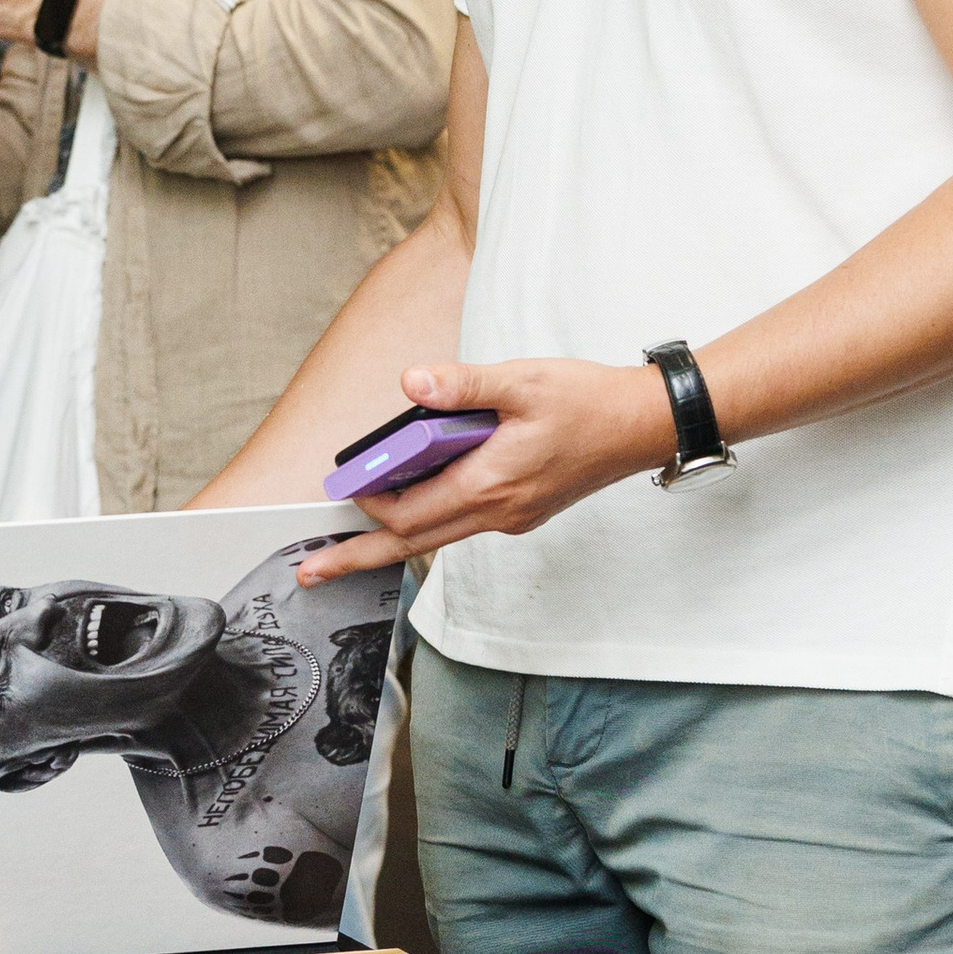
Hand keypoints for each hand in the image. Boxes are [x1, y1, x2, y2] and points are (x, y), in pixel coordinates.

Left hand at [294, 356, 678, 580]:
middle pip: (412, 544)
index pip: (409, 514)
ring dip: (390, 540)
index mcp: (491, 485)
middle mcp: (497, 512)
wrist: (642, 426)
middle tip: (310, 572)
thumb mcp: (521, 381)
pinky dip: (428, 518)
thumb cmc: (587, 402)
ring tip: (347, 544)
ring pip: (436, 537)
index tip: (343, 485)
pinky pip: (461, 523)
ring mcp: (510, 517)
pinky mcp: (519, 511)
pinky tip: (413, 497)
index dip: (368, 502)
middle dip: (357, 556)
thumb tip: (411, 383)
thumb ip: (462, 385)